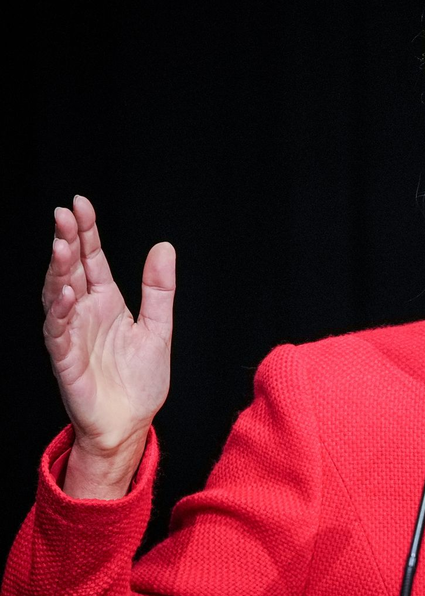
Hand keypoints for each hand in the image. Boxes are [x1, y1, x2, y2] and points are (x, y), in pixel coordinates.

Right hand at [42, 195, 175, 497]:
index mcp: (106, 303)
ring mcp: (72, 335)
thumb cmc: (139, 380)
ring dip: (58, 270)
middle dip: (66, 240)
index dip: (86, 232)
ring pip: (57, 295)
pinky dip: (60, 310)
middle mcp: (84, 313)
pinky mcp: (66, 360)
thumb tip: (163, 247)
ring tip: (61, 244)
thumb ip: (159, 289)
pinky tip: (65, 291)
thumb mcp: (158, 327)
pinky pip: (58, 331)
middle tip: (64, 213)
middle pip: (70, 269)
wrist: (130, 423)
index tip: (81, 203)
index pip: (91, 259)